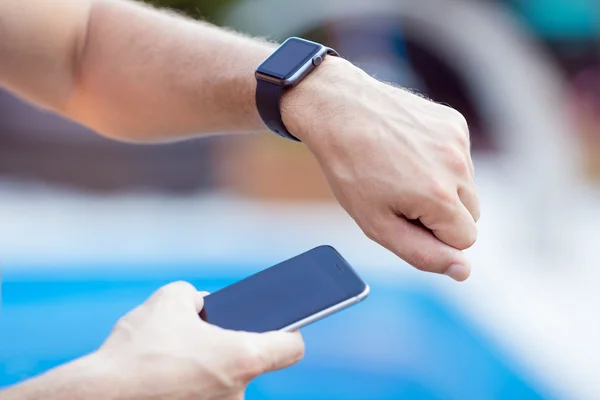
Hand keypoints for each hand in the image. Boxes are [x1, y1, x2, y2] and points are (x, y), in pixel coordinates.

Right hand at [94, 281, 303, 399]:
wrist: (98, 398)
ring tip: (172, 358)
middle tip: (203, 336)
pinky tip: (163, 378)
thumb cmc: (138, 348)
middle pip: (249, 364)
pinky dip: (188, 387)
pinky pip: (201, 398)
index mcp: (243, 358)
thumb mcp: (170, 300)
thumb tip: (205, 306)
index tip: (283, 324)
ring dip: (205, 369)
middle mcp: (238, 394)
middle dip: (227, 348)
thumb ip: (198, 297)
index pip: (291, 348)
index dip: (289, 332)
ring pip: (221, 383)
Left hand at [283, 57, 479, 280]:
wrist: (339, 111)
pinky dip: (440, 161)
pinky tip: (409, 151)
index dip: (433, 235)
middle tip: (400, 195)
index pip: (465, 240)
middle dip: (441, 214)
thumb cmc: (352, 171)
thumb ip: (423, 253)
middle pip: (471, 215)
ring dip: (442, 187)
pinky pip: (460, 158)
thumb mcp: (377, 223)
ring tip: (401, 171)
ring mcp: (458, 141)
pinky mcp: (454, 123)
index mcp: (439, 197)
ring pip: (467, 186)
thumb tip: (464, 271)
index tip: (404, 216)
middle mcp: (457, 167)